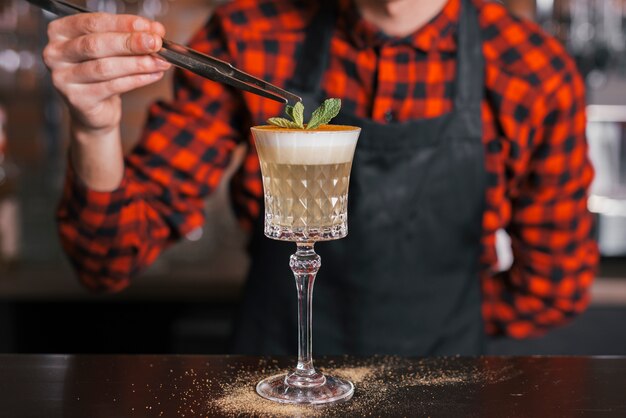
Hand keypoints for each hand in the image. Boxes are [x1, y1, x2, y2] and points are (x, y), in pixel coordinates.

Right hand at [43, 13, 171, 190]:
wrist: (94, 110)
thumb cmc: (102, 72)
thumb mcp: (114, 49)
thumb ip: (130, 36)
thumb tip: (155, 30)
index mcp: (60, 32)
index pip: (93, 22)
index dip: (123, 24)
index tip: (150, 27)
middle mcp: (55, 53)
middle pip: (96, 44)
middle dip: (130, 43)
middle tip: (156, 43)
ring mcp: (62, 77)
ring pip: (105, 67)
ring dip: (137, 63)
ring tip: (160, 62)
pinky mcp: (76, 99)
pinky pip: (112, 87)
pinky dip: (137, 80)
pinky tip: (153, 75)